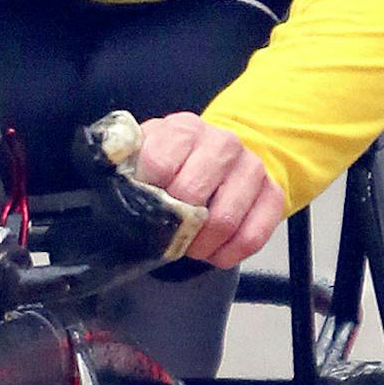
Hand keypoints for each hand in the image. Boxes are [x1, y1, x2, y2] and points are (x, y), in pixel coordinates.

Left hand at [135, 113, 283, 267]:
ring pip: (224, 221)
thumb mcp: (145, 153)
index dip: (147, 196)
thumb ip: (125, 163)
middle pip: (191, 195)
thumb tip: (109, 178)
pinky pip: (252, 237)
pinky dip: (228, 255)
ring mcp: (251, 167)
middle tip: (165, 238)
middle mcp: (223, 143)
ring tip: (189, 248)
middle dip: (173, 227)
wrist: (224, 155)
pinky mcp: (273, 193)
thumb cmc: (176, 162)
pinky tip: (213, 254)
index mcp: (183, 129)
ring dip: (200, 246)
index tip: (141, 211)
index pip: (159, 164)